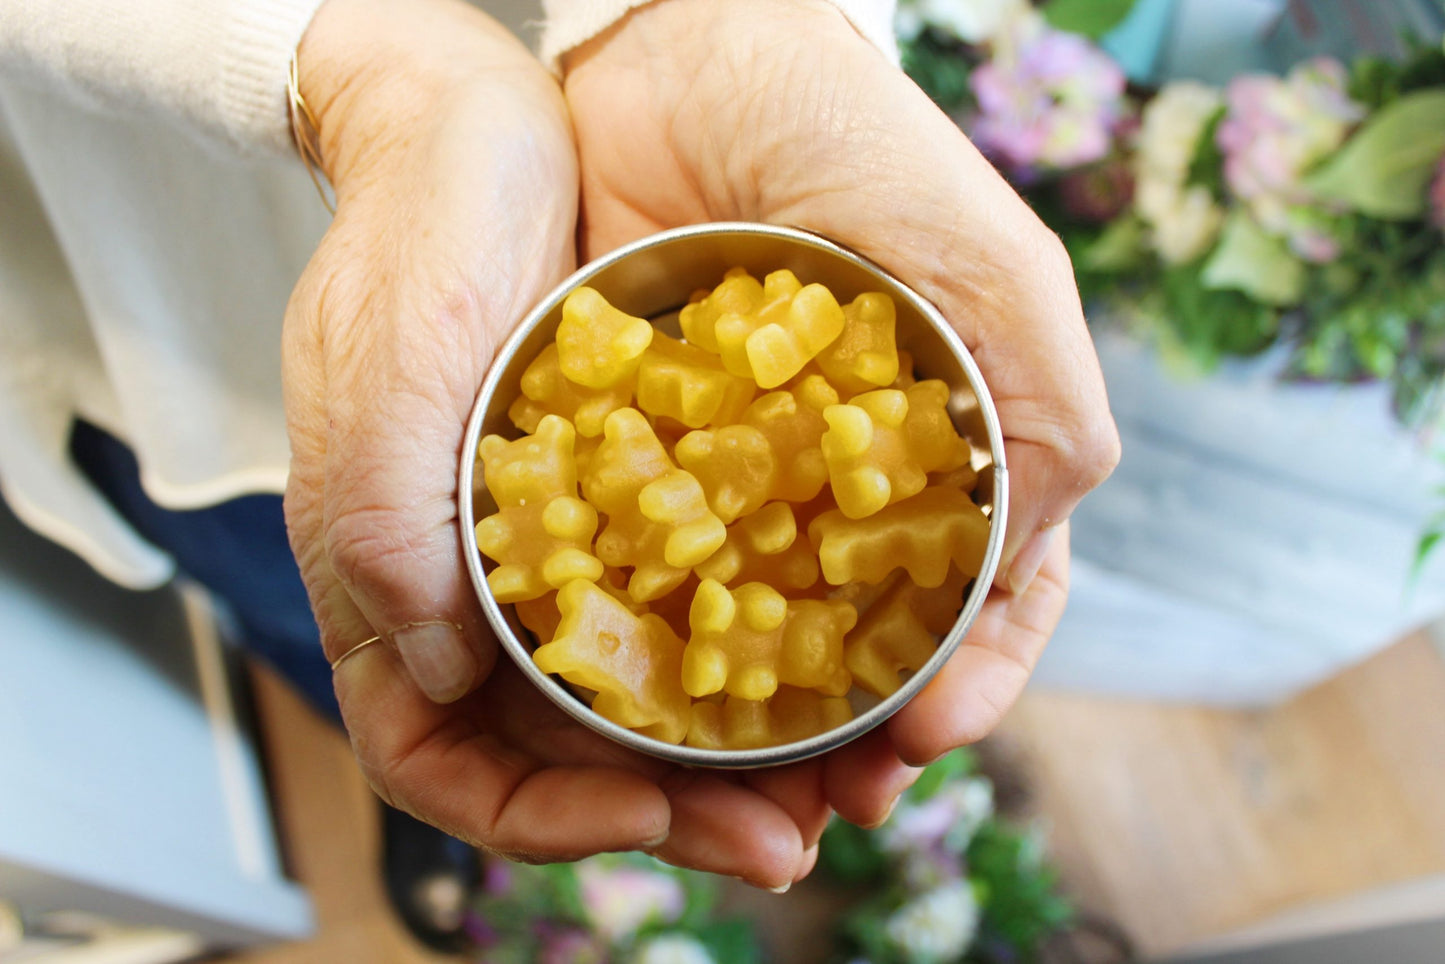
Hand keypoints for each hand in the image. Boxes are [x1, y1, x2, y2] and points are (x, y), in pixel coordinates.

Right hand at [282, 0, 842, 888]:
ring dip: (745, 746)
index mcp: (399, 587)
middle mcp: (485, 588)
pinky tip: (842, 652)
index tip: (644, 807)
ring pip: (653, 689)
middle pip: (572, 747)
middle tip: (791, 831)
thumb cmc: (415, 239)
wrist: (479, 126)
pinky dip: (766, 640)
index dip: (541, 814)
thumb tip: (439, 676)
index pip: (445, 759)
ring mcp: (569, 543)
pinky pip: (704, 594)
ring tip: (848, 769)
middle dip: (683, 805)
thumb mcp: (380, 375)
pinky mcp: (640, 492)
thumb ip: (385, 531)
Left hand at [563, 0, 1117, 815]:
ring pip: (751, 640)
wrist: (660, 53)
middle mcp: (841, 478)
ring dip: (748, 734)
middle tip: (824, 806)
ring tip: (731, 797)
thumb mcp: (978, 260)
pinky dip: (640, 651)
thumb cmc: (834, 134)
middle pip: (865, 647)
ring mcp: (732, 478)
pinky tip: (632, 701)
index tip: (928, 733)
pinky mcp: (628, 463)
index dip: (970, 680)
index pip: (989, 597)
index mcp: (946, 444)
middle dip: (852, 739)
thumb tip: (1036, 552)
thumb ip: (1038, 400)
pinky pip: (635, 580)